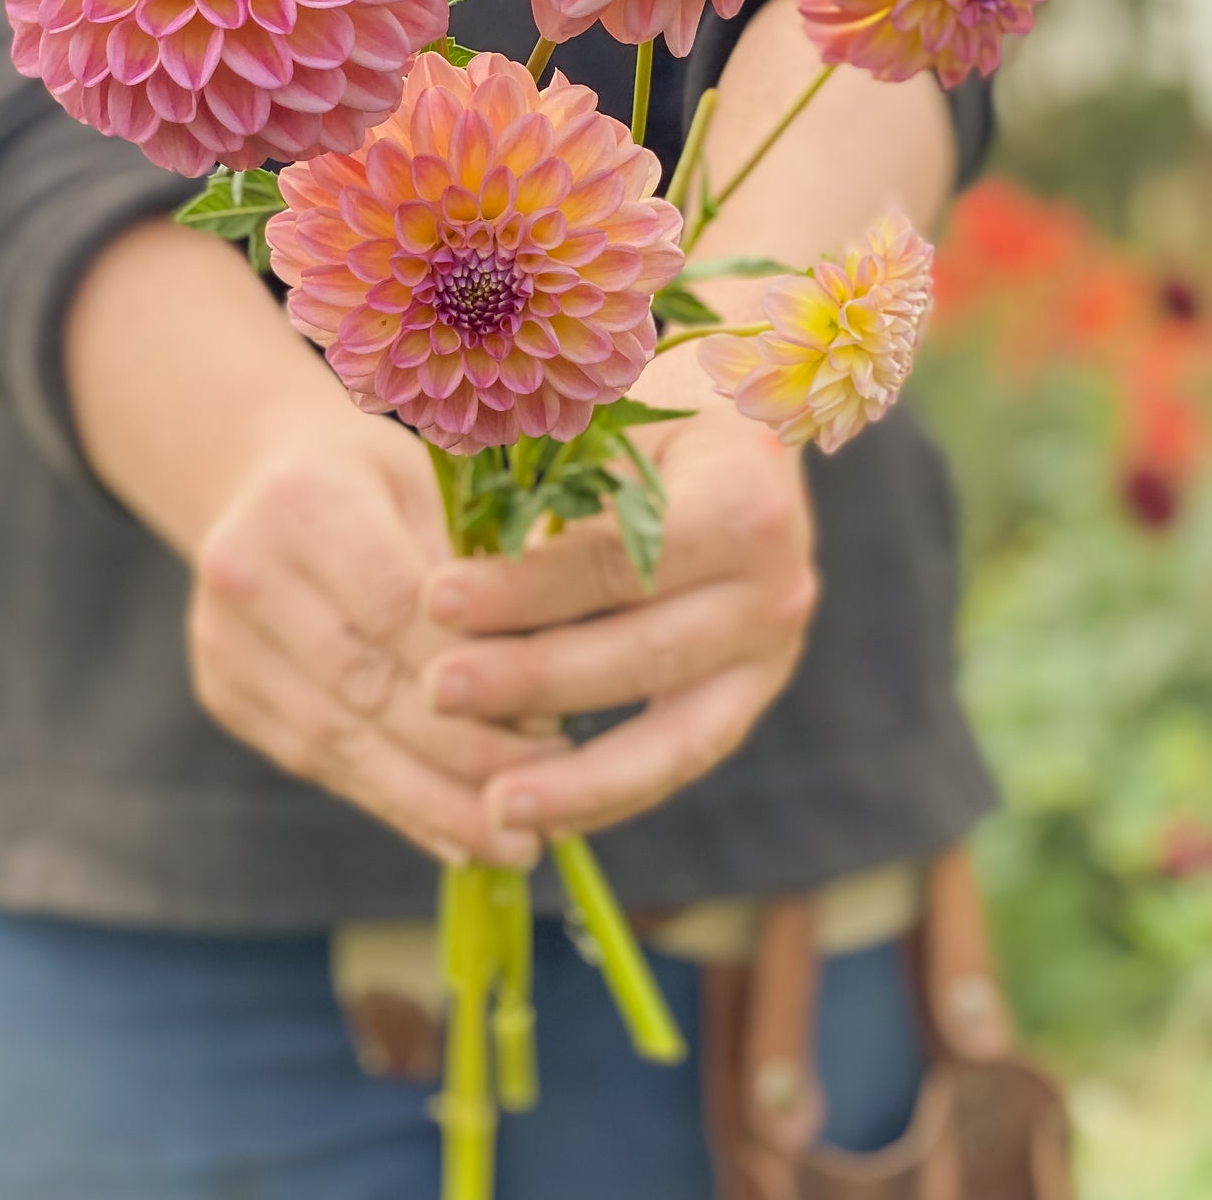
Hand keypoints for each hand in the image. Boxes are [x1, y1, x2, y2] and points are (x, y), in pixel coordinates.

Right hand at [187, 399, 562, 868]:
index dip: (474, 674)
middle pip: (367, 687)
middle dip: (464, 755)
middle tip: (552, 801)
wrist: (264, 478)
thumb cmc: (382, 479)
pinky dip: (395, 804)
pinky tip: (458, 835)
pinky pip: (321, 763)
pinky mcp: (226, 696)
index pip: (396, 608)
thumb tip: (552, 676)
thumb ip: (481, 568)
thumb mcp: (437, 484)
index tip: (555, 724)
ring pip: (342, 743)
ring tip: (515, 844)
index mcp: (304, 504)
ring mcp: (224, 643)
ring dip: (433, 802)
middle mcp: (246, 574)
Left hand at [420, 372, 817, 843]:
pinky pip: (682, 755)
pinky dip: (611, 792)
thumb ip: (546, 466)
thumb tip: (447, 531)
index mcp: (745, 496)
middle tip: (436, 690)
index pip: (618, 560)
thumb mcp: (605, 407)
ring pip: (673, 732)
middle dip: (529, 679)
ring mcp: (772, 646)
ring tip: (489, 803)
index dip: (523, 585)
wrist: (742, 415)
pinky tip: (537, 813)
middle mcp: (778, 582)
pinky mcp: (752, 688)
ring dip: (576, 776)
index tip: (433, 598)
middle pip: (640, 651)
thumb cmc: (650, 398)